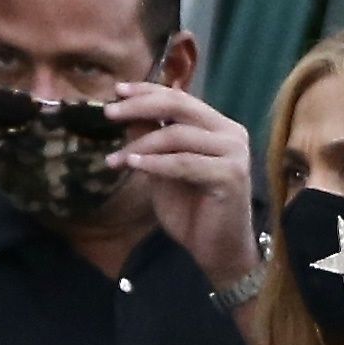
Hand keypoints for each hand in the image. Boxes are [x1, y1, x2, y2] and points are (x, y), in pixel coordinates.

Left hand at [105, 84, 258, 289]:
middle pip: (179, 105)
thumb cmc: (193, 216)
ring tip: (115, 159)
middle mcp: (230, 133)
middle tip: (109, 113)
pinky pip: (184, 163)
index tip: (116, 92)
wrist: (217, 253)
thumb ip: (152, 143)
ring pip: (178, 135)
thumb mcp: (163, 173)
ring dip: (141, 146)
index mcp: (217, 127)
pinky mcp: (231, 175)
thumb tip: (128, 114)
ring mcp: (234, 152)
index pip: (179, 98)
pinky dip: (156, 164)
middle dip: (140, 106)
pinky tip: (133, 167)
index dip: (147, 91)